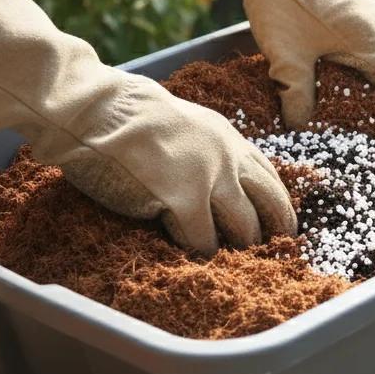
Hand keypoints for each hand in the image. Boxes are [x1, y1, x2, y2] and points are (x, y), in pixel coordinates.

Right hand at [0, 0, 295, 254]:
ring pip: (244, 228)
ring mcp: (209, 179)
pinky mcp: (184, 200)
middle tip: (271, 253)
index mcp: (227, 137)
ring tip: (231, 263)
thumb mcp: (177, 124)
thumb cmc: (120, 117)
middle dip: (275, 232)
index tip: (282, 226)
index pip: (269, 176)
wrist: (91, 110)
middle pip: (271, 204)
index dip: (279, 205)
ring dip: (238, 249)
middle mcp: (227, 156)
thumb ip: (200, 149)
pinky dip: (200, 254)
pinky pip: (203, 241)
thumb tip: (208, 177)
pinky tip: (192, 260)